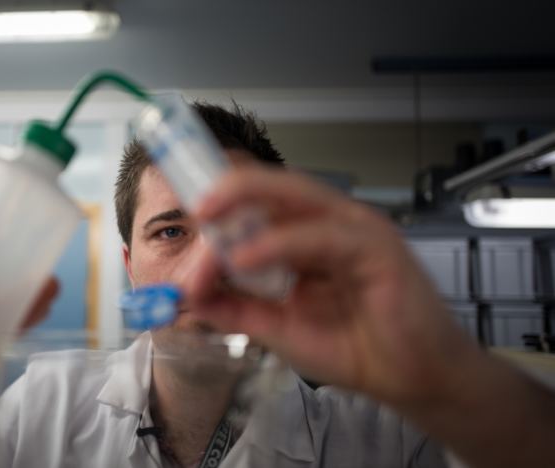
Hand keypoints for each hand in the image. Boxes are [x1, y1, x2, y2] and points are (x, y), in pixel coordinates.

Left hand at [186, 166, 475, 406]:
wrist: (414, 380)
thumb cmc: (357, 347)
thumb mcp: (278, 327)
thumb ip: (235, 307)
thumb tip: (187, 294)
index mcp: (310, 234)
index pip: (263, 202)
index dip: (225, 202)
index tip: (187, 216)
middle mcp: (333, 223)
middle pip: (277, 187)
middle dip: (231, 188)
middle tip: (195, 205)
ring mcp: (357, 230)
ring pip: (297, 197)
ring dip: (247, 205)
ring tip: (208, 220)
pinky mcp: (379, 249)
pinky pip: (321, 237)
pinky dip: (280, 243)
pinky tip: (246, 258)